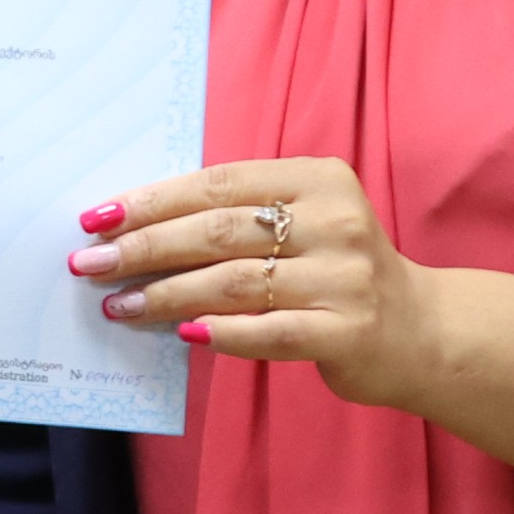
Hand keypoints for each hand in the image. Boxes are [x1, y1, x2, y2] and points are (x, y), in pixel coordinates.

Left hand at [72, 159, 513, 506]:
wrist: (423, 331)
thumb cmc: (338, 272)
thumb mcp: (302, 223)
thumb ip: (238, 218)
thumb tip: (136, 229)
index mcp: (317, 178)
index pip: (217, 183)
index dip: (152, 199)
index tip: (97, 217)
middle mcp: (334, 221)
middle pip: (218, 230)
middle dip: (144, 247)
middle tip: (91, 263)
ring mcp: (343, 278)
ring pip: (234, 282)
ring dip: (166, 296)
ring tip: (120, 305)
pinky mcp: (348, 331)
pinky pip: (269, 331)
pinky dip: (221, 333)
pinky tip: (183, 335)